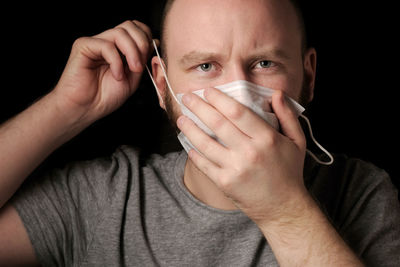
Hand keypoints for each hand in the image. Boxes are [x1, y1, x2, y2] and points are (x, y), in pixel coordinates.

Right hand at [53, 20, 153, 124]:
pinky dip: (116, 61)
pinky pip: (107, 45)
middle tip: (141, 66)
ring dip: (132, 52)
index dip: (146, 39)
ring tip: (133, 70)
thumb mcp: (132, 79)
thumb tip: (154, 41)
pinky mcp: (83, 46)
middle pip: (129, 26)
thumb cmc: (104, 98)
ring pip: (120, 33)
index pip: (136, 29)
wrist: (85, 109)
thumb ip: (142, 60)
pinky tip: (117, 75)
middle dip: (141, 43)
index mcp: (118, 48)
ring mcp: (95, 42)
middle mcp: (106, 42)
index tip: (150, 58)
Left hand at [177, 88, 308, 224]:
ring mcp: (235, 169)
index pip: (237, 111)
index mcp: (267, 138)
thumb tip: (276, 93)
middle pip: (218, 123)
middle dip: (198, 107)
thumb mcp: (297, 141)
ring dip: (190, 128)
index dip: (219, 99)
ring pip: (205, 143)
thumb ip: (287, 115)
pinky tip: (187, 143)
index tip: (208, 91)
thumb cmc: (289, 172)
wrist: (283, 207)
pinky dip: (193, 152)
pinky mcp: (225, 183)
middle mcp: (249, 152)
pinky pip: (203, 164)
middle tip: (186, 97)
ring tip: (181, 118)